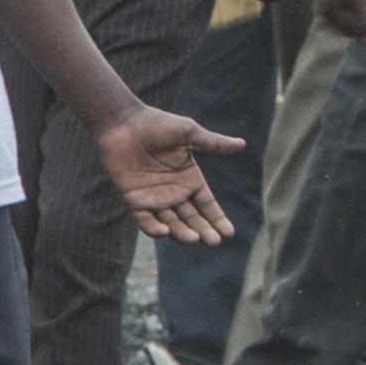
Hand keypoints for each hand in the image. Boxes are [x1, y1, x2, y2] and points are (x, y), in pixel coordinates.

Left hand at [93, 102, 240, 242]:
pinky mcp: (134, 200)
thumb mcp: (189, 133)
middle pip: (192, 218)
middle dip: (204, 230)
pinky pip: (145, 220)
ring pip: (171, 223)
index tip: (229, 233)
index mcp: (189, 178)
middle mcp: (174, 192)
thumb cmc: (157, 124)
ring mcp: (154, 198)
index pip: (207, 204)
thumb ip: (213, 143)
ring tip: (194, 239)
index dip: (217, 218)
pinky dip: (153, 229)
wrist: (123, 123)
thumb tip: (242, 144)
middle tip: (214, 241)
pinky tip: (165, 232)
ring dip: (183, 233)